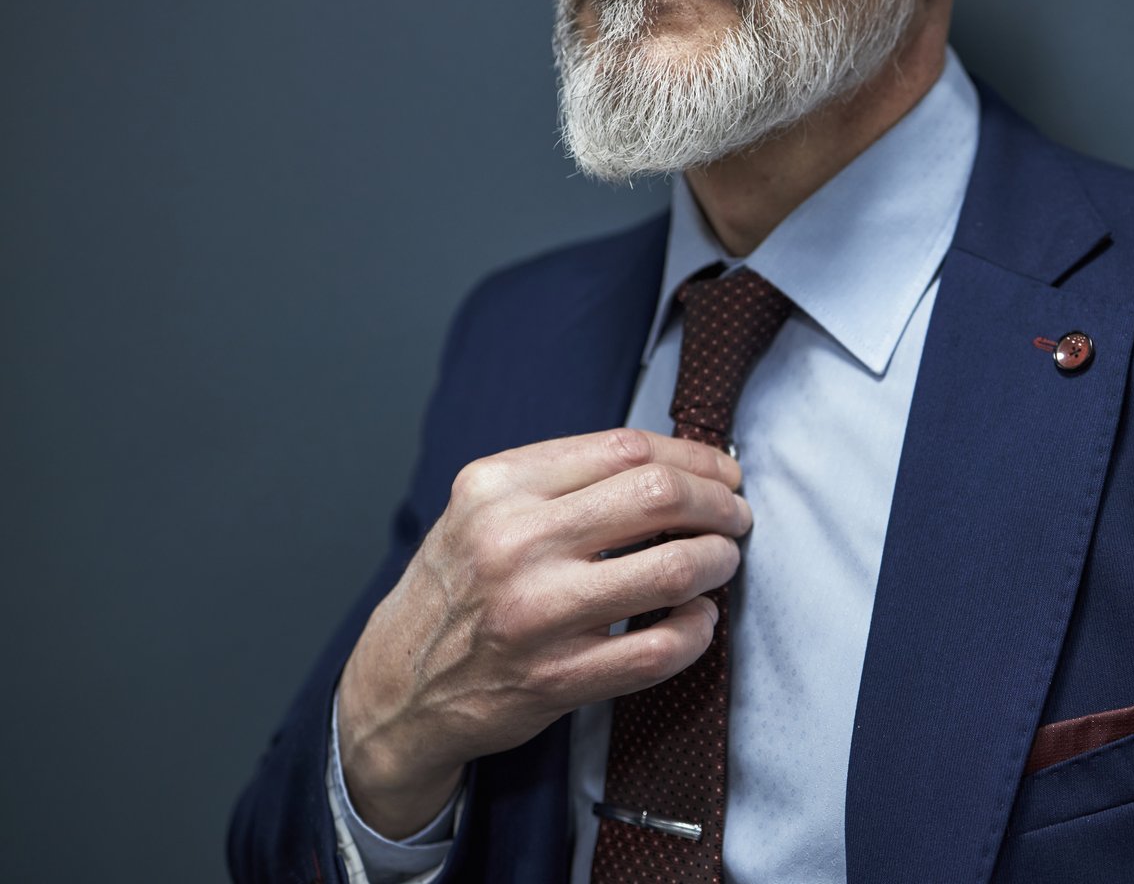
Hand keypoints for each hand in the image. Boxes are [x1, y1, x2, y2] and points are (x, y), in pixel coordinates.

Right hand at [335, 428, 749, 838]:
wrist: (397, 684)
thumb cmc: (456, 587)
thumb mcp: (483, 509)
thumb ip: (562, 479)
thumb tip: (673, 463)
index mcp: (497, 486)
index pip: (627, 449)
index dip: (695, 457)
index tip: (722, 472)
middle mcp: (514, 543)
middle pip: (659, 496)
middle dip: (719, 504)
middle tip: (735, 517)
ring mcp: (536, 613)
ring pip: (672, 569)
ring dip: (718, 561)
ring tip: (722, 562)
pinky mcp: (557, 678)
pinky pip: (660, 648)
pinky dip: (698, 630)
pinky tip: (697, 619)